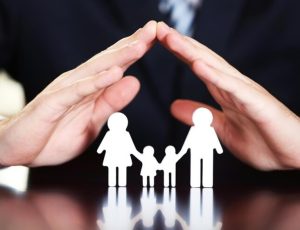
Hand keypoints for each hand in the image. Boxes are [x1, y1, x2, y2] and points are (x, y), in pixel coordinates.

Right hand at [0, 21, 156, 166]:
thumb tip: (134, 82)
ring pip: (96, 70)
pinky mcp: (54, 103)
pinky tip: (115, 73)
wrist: (17, 149)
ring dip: (120, 56)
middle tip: (154, 28)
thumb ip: (111, 102)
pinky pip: (78, 91)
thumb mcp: (92, 122)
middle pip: (109, 60)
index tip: (156, 37)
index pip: (116, 65)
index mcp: (89, 87)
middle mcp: (78, 82)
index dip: (136, 50)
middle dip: (133, 44)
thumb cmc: (53, 136)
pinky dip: (97, 82)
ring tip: (140, 44)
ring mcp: (66, 91)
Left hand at [157, 22, 299, 169]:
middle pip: (202, 60)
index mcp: (224, 92)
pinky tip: (198, 64)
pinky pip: (232, 87)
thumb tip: (173, 106)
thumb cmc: (263, 141)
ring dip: (191, 52)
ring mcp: (244, 92)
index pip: (197, 66)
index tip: (160, 41)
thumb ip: (199, 116)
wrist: (293, 155)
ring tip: (172, 38)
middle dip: (179, 44)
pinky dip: (214, 75)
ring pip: (214, 67)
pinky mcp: (256, 102)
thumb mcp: (220, 130)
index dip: (178, 54)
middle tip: (158, 29)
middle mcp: (232, 86)